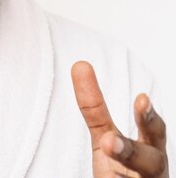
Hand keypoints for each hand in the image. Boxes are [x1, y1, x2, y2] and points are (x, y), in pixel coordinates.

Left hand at [72, 61, 168, 177]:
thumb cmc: (124, 169)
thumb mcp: (107, 138)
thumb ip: (95, 110)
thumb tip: (80, 65)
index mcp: (149, 151)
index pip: (152, 132)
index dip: (147, 117)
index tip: (141, 98)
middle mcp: (152, 172)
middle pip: (150, 162)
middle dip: (131, 151)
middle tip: (108, 141)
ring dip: (121, 170)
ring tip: (103, 150)